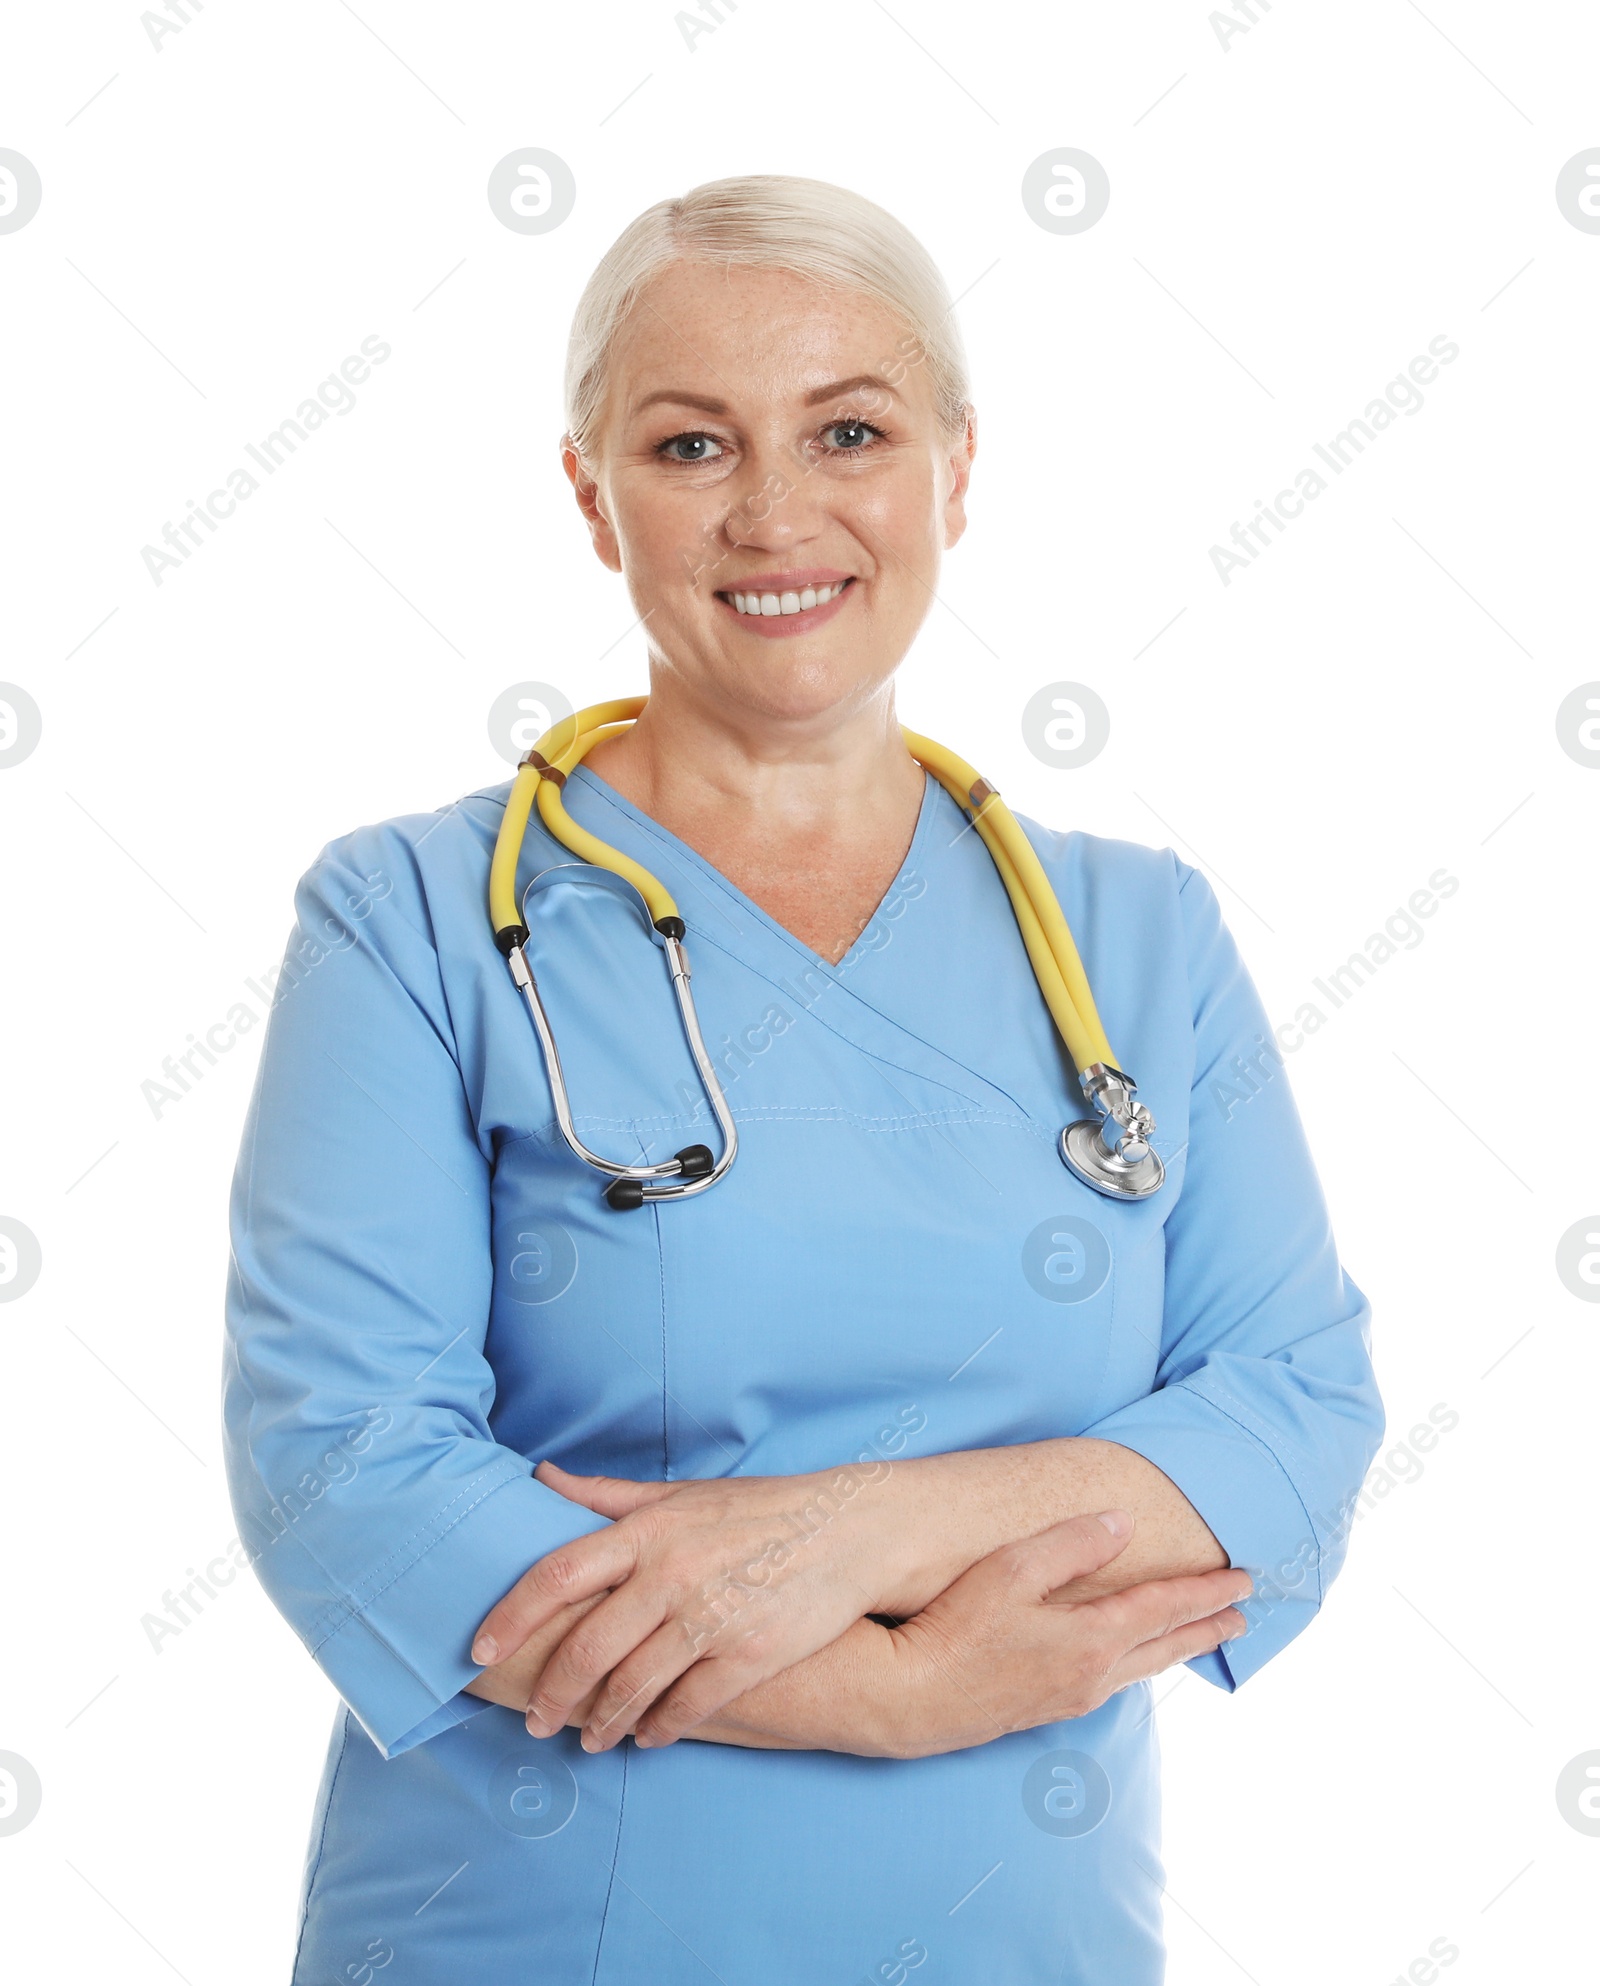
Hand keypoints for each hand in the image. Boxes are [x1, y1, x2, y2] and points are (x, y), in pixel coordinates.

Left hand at [470, 1456, 925, 1750]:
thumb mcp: (682, 1493)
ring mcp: (710, 1618)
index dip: (509, 1616)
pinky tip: (647, 1736)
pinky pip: (685, 1708)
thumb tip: (541, 1477)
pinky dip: (658, 1728)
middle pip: (586, 1648)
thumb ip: (608, 1496)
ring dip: (600, 1722)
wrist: (850, 1530)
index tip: (479, 1651)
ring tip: (588, 1738)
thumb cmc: (759, 1510)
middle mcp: (671, 1574)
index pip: (555, 1575)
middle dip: (552, 1694)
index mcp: (647, 1531)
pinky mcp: (747, 1656)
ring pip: (631, 1688)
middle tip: (535, 1719)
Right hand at [879, 1509, 1252, 1757]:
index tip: (1243, 1579)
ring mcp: (1068, 1697)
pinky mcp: (1044, 1710)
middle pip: (1165, 1646)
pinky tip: (1131, 1663)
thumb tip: (1123, 1523)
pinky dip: (1140, 1665)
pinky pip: (1114, 1682)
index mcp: (1091, 1639)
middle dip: (1206, 1626)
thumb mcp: (1011, 1569)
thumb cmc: (954, 1629)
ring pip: (1141, 1669)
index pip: (1165, 1608)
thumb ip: (1071, 1544)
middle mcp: (1092, 1675)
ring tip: (1200, 1637)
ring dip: (1176, 1648)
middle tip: (1243, 1617)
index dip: (1206, 1591)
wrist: (909, 1701)